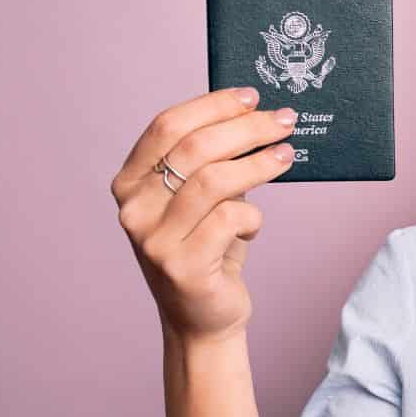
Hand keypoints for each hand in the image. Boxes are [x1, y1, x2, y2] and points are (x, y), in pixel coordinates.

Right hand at [110, 86, 298, 342]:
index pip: (166, 126)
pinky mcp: (183, 267)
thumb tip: (255, 115)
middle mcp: (133, 210)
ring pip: (215, 181)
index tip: (250, 97)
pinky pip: (230, 220)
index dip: (211, 106)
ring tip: (286, 156)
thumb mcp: (200, 200)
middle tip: (284, 121)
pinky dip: (253, 217)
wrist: (202, 319)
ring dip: (259, 163)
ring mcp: (154, 240)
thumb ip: (212, 163)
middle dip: (246, 128)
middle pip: (195, 148)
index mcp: (129, 183)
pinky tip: (252, 226)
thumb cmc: (207, 249)